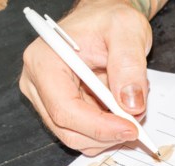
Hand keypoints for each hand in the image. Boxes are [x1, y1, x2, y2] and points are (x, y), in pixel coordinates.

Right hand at [19, 0, 153, 155]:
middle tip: (137, 127)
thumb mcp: (127, 31)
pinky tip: (119, 110)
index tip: (131, 129)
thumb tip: (131, 105)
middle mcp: (37, 83)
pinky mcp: (60, 108)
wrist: (104, 21)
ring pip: (77, 137)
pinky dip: (106, 131)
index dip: (99, 126)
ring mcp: (46, 98)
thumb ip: (129, 65)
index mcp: (44, 61)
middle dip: (105, 135)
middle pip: (67, 130)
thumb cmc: (109, 20)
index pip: (65, 109)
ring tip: (128, 107)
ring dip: (108, 134)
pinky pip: (84, 133)